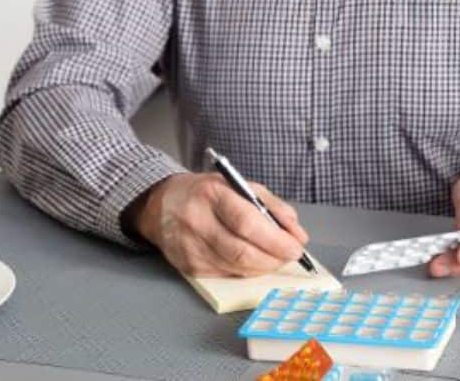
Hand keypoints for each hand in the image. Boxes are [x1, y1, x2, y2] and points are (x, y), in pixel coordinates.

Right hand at [128, 172, 309, 276]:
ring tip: (276, 258)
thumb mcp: (240, 186)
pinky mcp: (188, 267)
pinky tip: (253, 261)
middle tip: (291, 256)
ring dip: (263, 267)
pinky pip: (226, 274)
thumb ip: (272, 207)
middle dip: (274, 258)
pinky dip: (246, 271)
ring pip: (235, 267)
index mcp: (213, 194)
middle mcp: (197, 222)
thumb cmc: (207, 194)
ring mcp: (190, 247)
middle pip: (242, 251)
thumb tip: (297, 233)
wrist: (162, 206)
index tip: (296, 246)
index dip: (275, 239)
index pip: (247, 222)